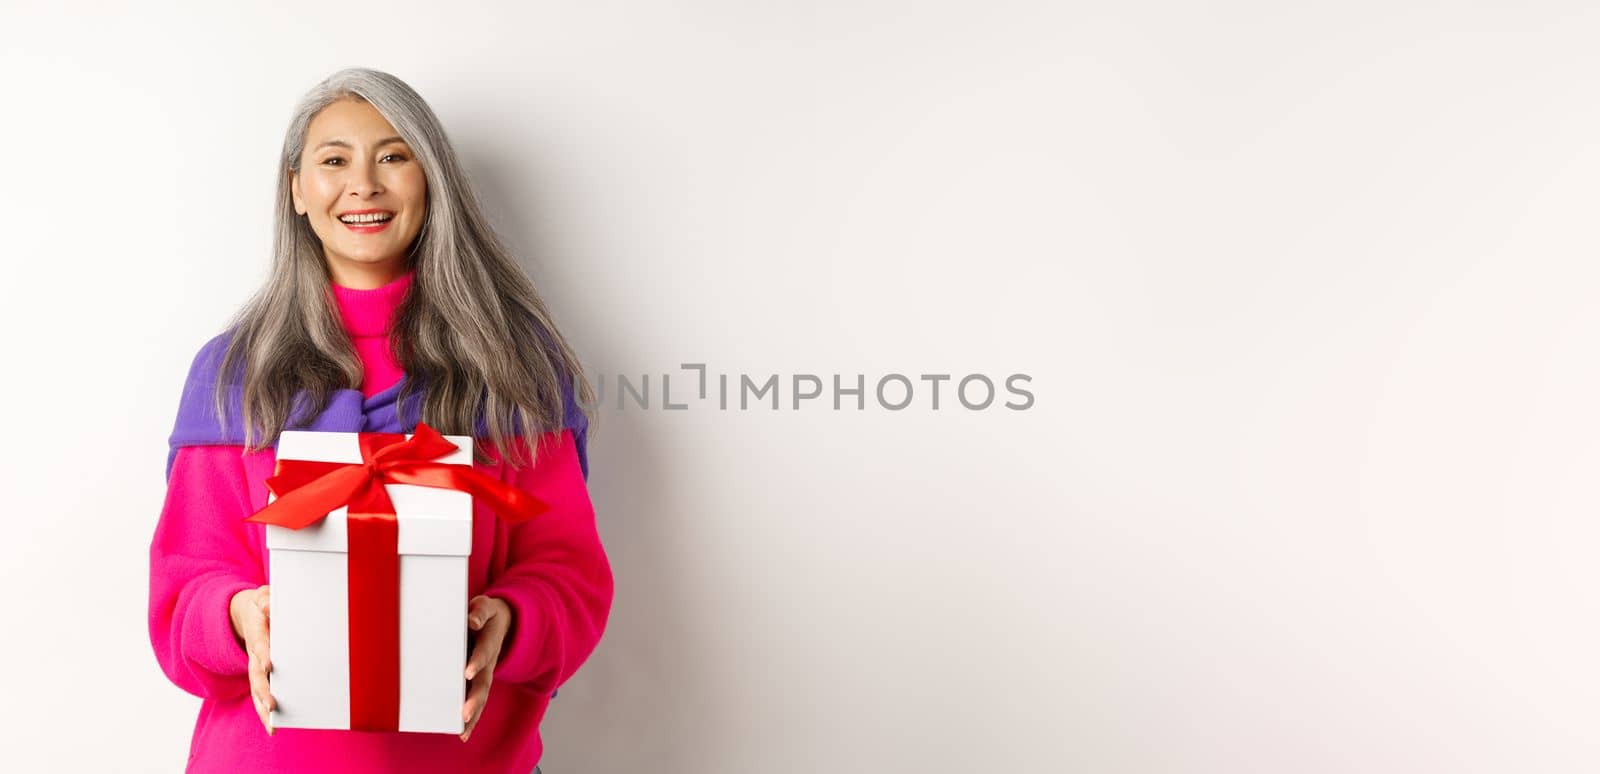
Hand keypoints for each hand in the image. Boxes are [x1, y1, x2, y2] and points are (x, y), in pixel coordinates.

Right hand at [230, 585, 274, 734]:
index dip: (263, 653)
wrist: (244, 613)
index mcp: (258, 633)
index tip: (268, 664)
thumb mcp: (263, 596)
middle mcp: (254, 654)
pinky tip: (273, 727)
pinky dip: (265, 711)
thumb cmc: (262, 605)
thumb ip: (265, 599)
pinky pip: (261, 695)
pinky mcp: (260, 675)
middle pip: (256, 675)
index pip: (260, 644)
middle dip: (263, 691)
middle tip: (272, 706)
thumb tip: (265, 605)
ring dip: (264, 709)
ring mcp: (255, 666)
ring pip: (258, 690)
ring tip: (272, 727)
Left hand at [461, 595, 511, 741]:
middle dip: (475, 700)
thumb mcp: (486, 606)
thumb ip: (480, 611)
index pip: (484, 652)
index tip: (468, 672)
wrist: (504, 621)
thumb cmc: (487, 613)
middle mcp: (490, 662)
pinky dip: (471, 718)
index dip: (477, 661)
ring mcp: (486, 673)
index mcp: (490, 641)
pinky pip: (477, 700)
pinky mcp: (479, 681)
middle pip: (484, 683)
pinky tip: (463, 733)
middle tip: (465, 714)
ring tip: (463, 731)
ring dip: (473, 714)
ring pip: (481, 696)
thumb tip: (472, 620)